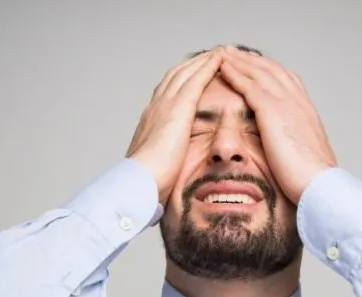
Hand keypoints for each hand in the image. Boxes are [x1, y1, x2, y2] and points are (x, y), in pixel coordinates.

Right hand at [126, 50, 224, 205]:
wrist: (142, 177)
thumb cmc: (150, 178)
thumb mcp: (157, 163)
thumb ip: (164, 157)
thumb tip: (169, 166)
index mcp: (152, 119)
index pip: (167, 91)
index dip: (181, 80)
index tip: (192, 73)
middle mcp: (157, 106)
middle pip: (176, 75)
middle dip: (192, 64)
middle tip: (208, 55)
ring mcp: (166, 104)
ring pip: (186, 72)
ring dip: (202, 60)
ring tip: (218, 52)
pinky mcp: (179, 107)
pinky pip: (196, 79)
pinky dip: (207, 67)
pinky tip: (219, 60)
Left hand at [217, 47, 336, 203]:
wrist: (318, 182)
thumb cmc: (312, 177)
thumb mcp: (305, 154)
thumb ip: (295, 144)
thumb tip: (290, 150)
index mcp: (306, 110)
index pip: (287, 80)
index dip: (270, 70)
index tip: (256, 64)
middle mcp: (297, 101)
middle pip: (272, 69)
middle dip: (253, 59)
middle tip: (235, 51)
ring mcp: (286, 103)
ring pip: (259, 72)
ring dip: (240, 60)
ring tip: (224, 53)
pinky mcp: (272, 111)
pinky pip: (249, 85)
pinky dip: (235, 73)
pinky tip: (222, 68)